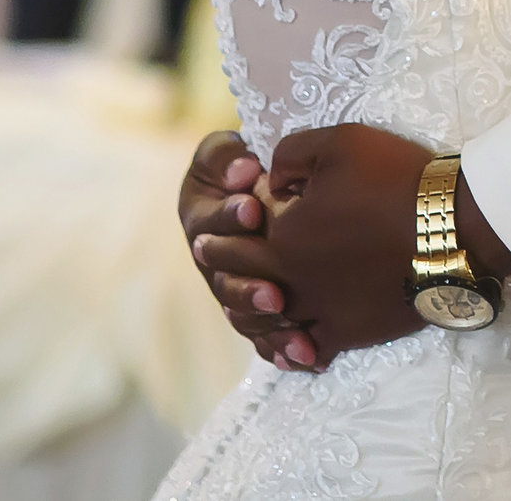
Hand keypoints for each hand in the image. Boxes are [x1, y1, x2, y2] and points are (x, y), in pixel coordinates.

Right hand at [179, 131, 314, 369]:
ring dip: (271, 328)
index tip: (252, 210)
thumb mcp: (229, 153)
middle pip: (225, 283)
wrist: (271, 191)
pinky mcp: (259, 311)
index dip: (227, 218)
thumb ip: (226, 157)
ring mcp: (235, 290)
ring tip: (299, 335)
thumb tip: (242, 171)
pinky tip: (309, 357)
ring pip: (246, 317)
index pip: (209, 224)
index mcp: (201, 221)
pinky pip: (267, 337)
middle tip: (275, 295)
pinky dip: (285, 348)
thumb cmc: (247, 166)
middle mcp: (214, 262)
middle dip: (249, 290)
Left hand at [193, 123, 436, 364]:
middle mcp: (293, 279)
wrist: (452, 228)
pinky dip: (299, 348)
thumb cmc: (396, 178)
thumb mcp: (340, 143)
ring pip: (275, 319)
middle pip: (249, 280)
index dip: (219, 235)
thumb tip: (271, 176)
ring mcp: (322, 310)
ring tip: (245, 312)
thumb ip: (292, 154)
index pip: (238, 238)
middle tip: (212, 270)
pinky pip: (314, 346)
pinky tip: (295, 349)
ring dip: (254, 314)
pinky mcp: (352, 331)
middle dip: (226, 273)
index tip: (201, 239)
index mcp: (283, 235)